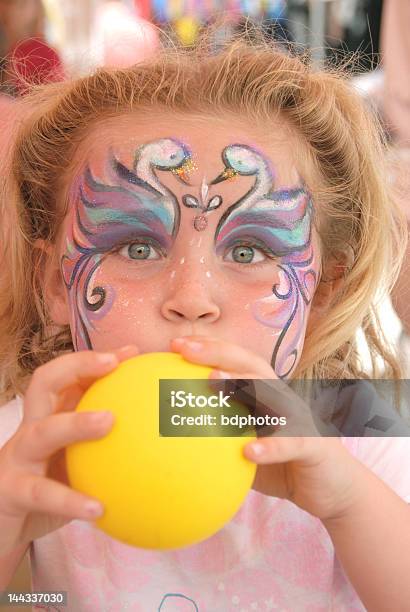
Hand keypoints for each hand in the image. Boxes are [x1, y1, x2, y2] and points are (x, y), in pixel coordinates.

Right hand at [0, 345, 138, 555]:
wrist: (3, 531)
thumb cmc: (47, 494)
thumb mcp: (75, 466)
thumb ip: (104, 449)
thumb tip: (157, 442)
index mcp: (48, 418)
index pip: (67, 377)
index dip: (94, 360)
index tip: (130, 353)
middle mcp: (30, 430)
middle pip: (44, 383)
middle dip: (76, 366)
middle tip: (111, 364)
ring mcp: (16, 459)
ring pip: (42, 432)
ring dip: (75, 423)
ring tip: (109, 420)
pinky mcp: (10, 491)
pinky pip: (43, 494)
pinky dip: (71, 500)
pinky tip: (98, 509)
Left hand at [171, 335, 362, 520]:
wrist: (335, 490)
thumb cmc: (283, 467)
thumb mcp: (246, 448)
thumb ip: (219, 438)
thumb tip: (174, 443)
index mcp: (265, 396)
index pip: (236, 364)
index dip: (209, 350)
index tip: (174, 345)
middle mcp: (282, 399)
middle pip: (251, 366)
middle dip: (219, 352)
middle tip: (186, 349)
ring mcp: (299, 419)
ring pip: (271, 393)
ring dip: (243, 383)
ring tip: (214, 380)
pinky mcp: (313, 445)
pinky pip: (291, 443)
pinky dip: (271, 446)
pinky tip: (248, 451)